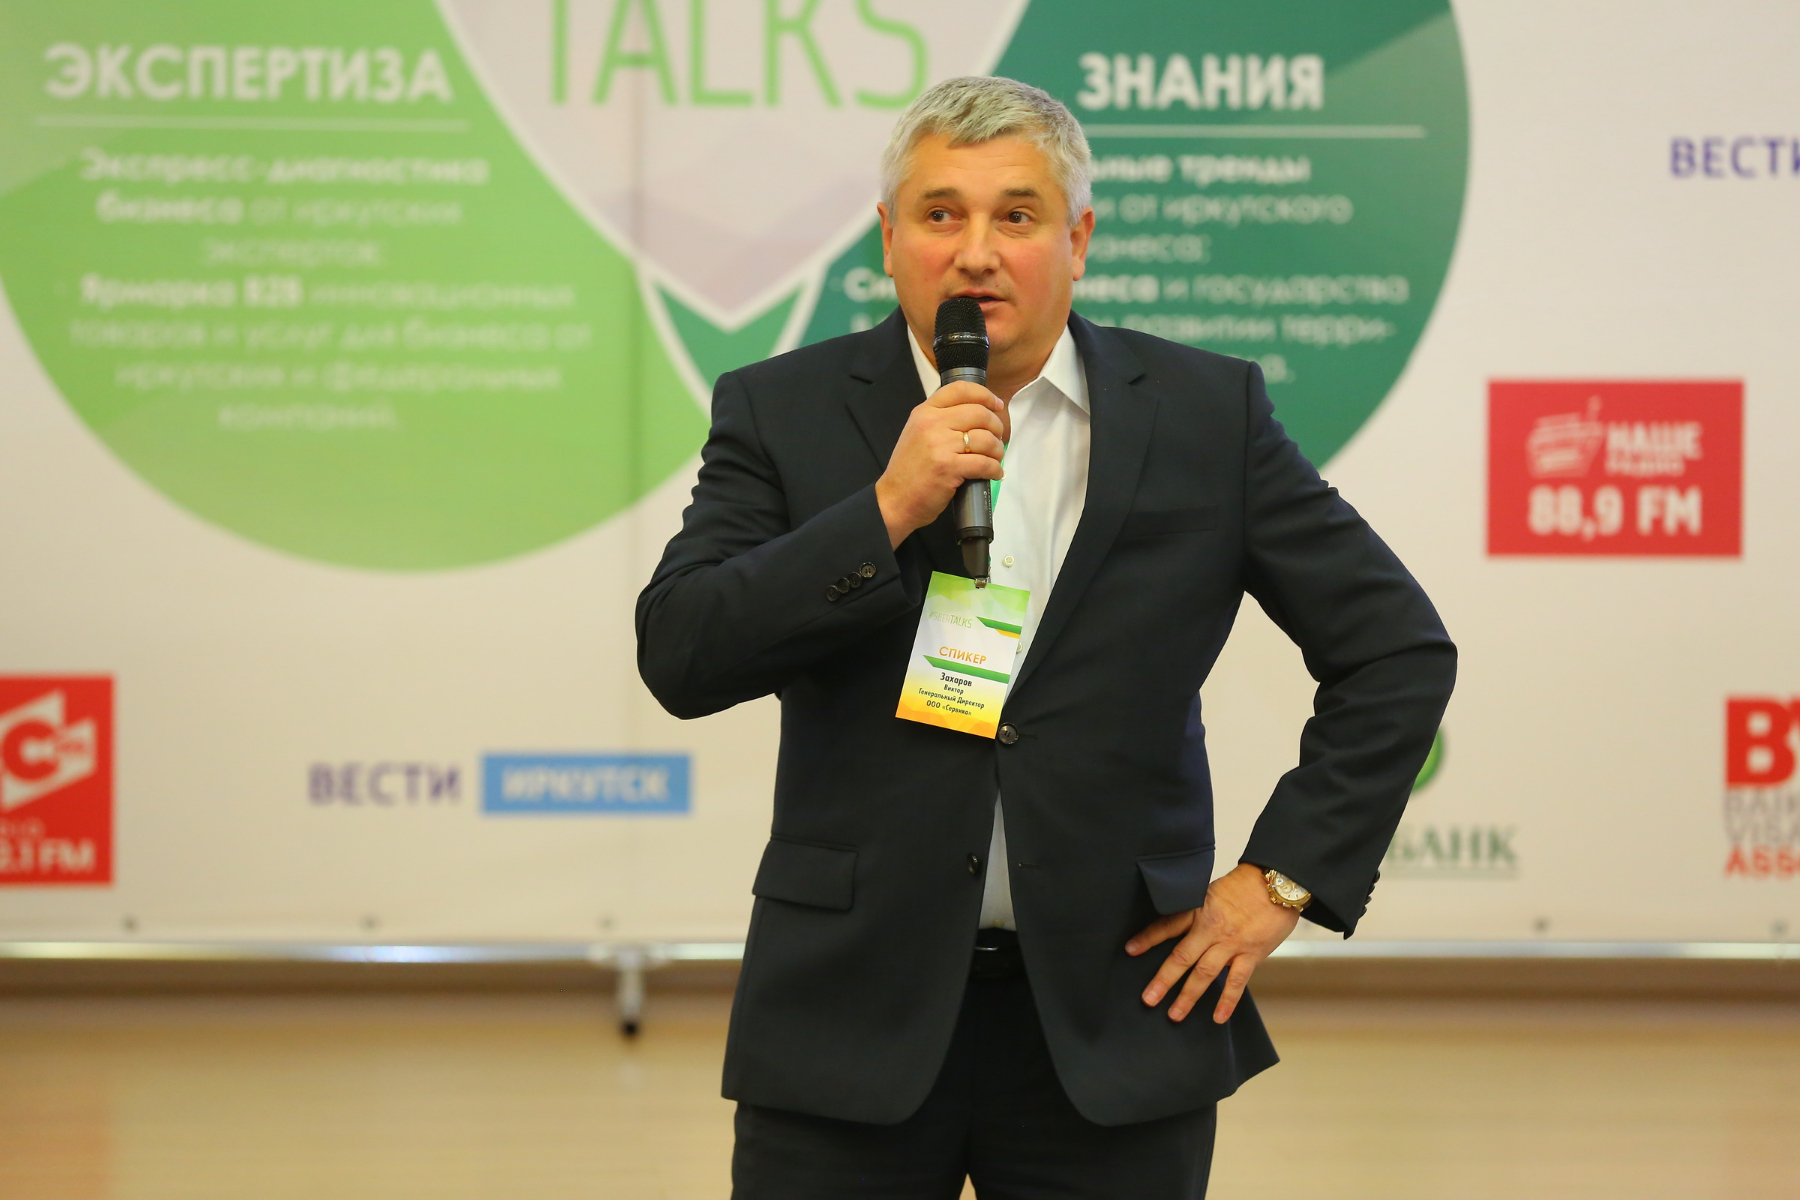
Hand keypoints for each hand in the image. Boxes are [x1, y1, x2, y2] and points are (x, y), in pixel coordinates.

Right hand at [874, 381, 1008, 547]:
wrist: (894, 499)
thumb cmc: (909, 470)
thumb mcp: (917, 433)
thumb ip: (940, 420)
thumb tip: (976, 415)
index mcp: (924, 412)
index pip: (960, 389)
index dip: (984, 395)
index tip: (996, 405)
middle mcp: (931, 423)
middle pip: (979, 413)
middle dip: (996, 426)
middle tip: (997, 438)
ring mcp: (940, 445)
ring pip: (985, 438)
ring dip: (997, 450)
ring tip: (995, 458)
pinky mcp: (948, 468)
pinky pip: (984, 463)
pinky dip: (995, 469)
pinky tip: (994, 473)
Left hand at [1125, 862, 1300, 1023]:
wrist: (1277, 883)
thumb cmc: (1245, 886)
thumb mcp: (1212, 891)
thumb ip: (1198, 911)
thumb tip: (1181, 926)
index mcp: (1199, 910)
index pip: (1167, 925)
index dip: (1147, 938)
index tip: (1130, 950)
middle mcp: (1211, 929)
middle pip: (1182, 957)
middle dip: (1163, 980)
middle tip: (1148, 999)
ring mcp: (1231, 944)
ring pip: (1204, 973)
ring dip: (1188, 996)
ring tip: (1174, 1014)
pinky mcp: (1251, 954)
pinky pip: (1236, 982)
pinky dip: (1227, 1001)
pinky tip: (1218, 1017)